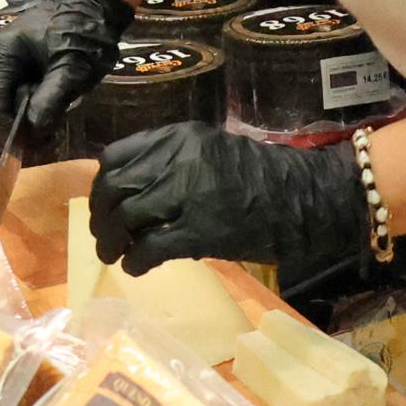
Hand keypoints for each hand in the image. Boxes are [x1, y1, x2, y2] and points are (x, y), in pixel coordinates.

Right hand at [0, 0, 131, 144]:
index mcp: (0, 56)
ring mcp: (1, 60)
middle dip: (20, 126)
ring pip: (5, 104)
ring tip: (57, 112)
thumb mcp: (72, 69)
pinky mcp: (13, 63)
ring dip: (28, 116)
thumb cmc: (84, 30)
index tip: (38, 143)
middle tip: (52, 130)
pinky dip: (31, 104)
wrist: (94, 2)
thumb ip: (49, 101)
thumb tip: (33, 132)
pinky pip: (14, 94)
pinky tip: (52, 101)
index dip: (11, 133)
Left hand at [89, 123, 364, 281]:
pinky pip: (150, 247)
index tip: (103, 204)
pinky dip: (136, 261)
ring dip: (112, 242)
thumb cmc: (260, 178)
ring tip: (114, 255)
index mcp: (178, 136)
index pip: (115, 157)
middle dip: (102, 217)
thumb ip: (170, 162)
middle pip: (115, 188)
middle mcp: (178, 159)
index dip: (102, 185)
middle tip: (104, 237)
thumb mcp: (209, 152)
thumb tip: (130, 191)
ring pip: (127, 218)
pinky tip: (136, 268)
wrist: (303, 199)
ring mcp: (189, 193)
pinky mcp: (200, 230)